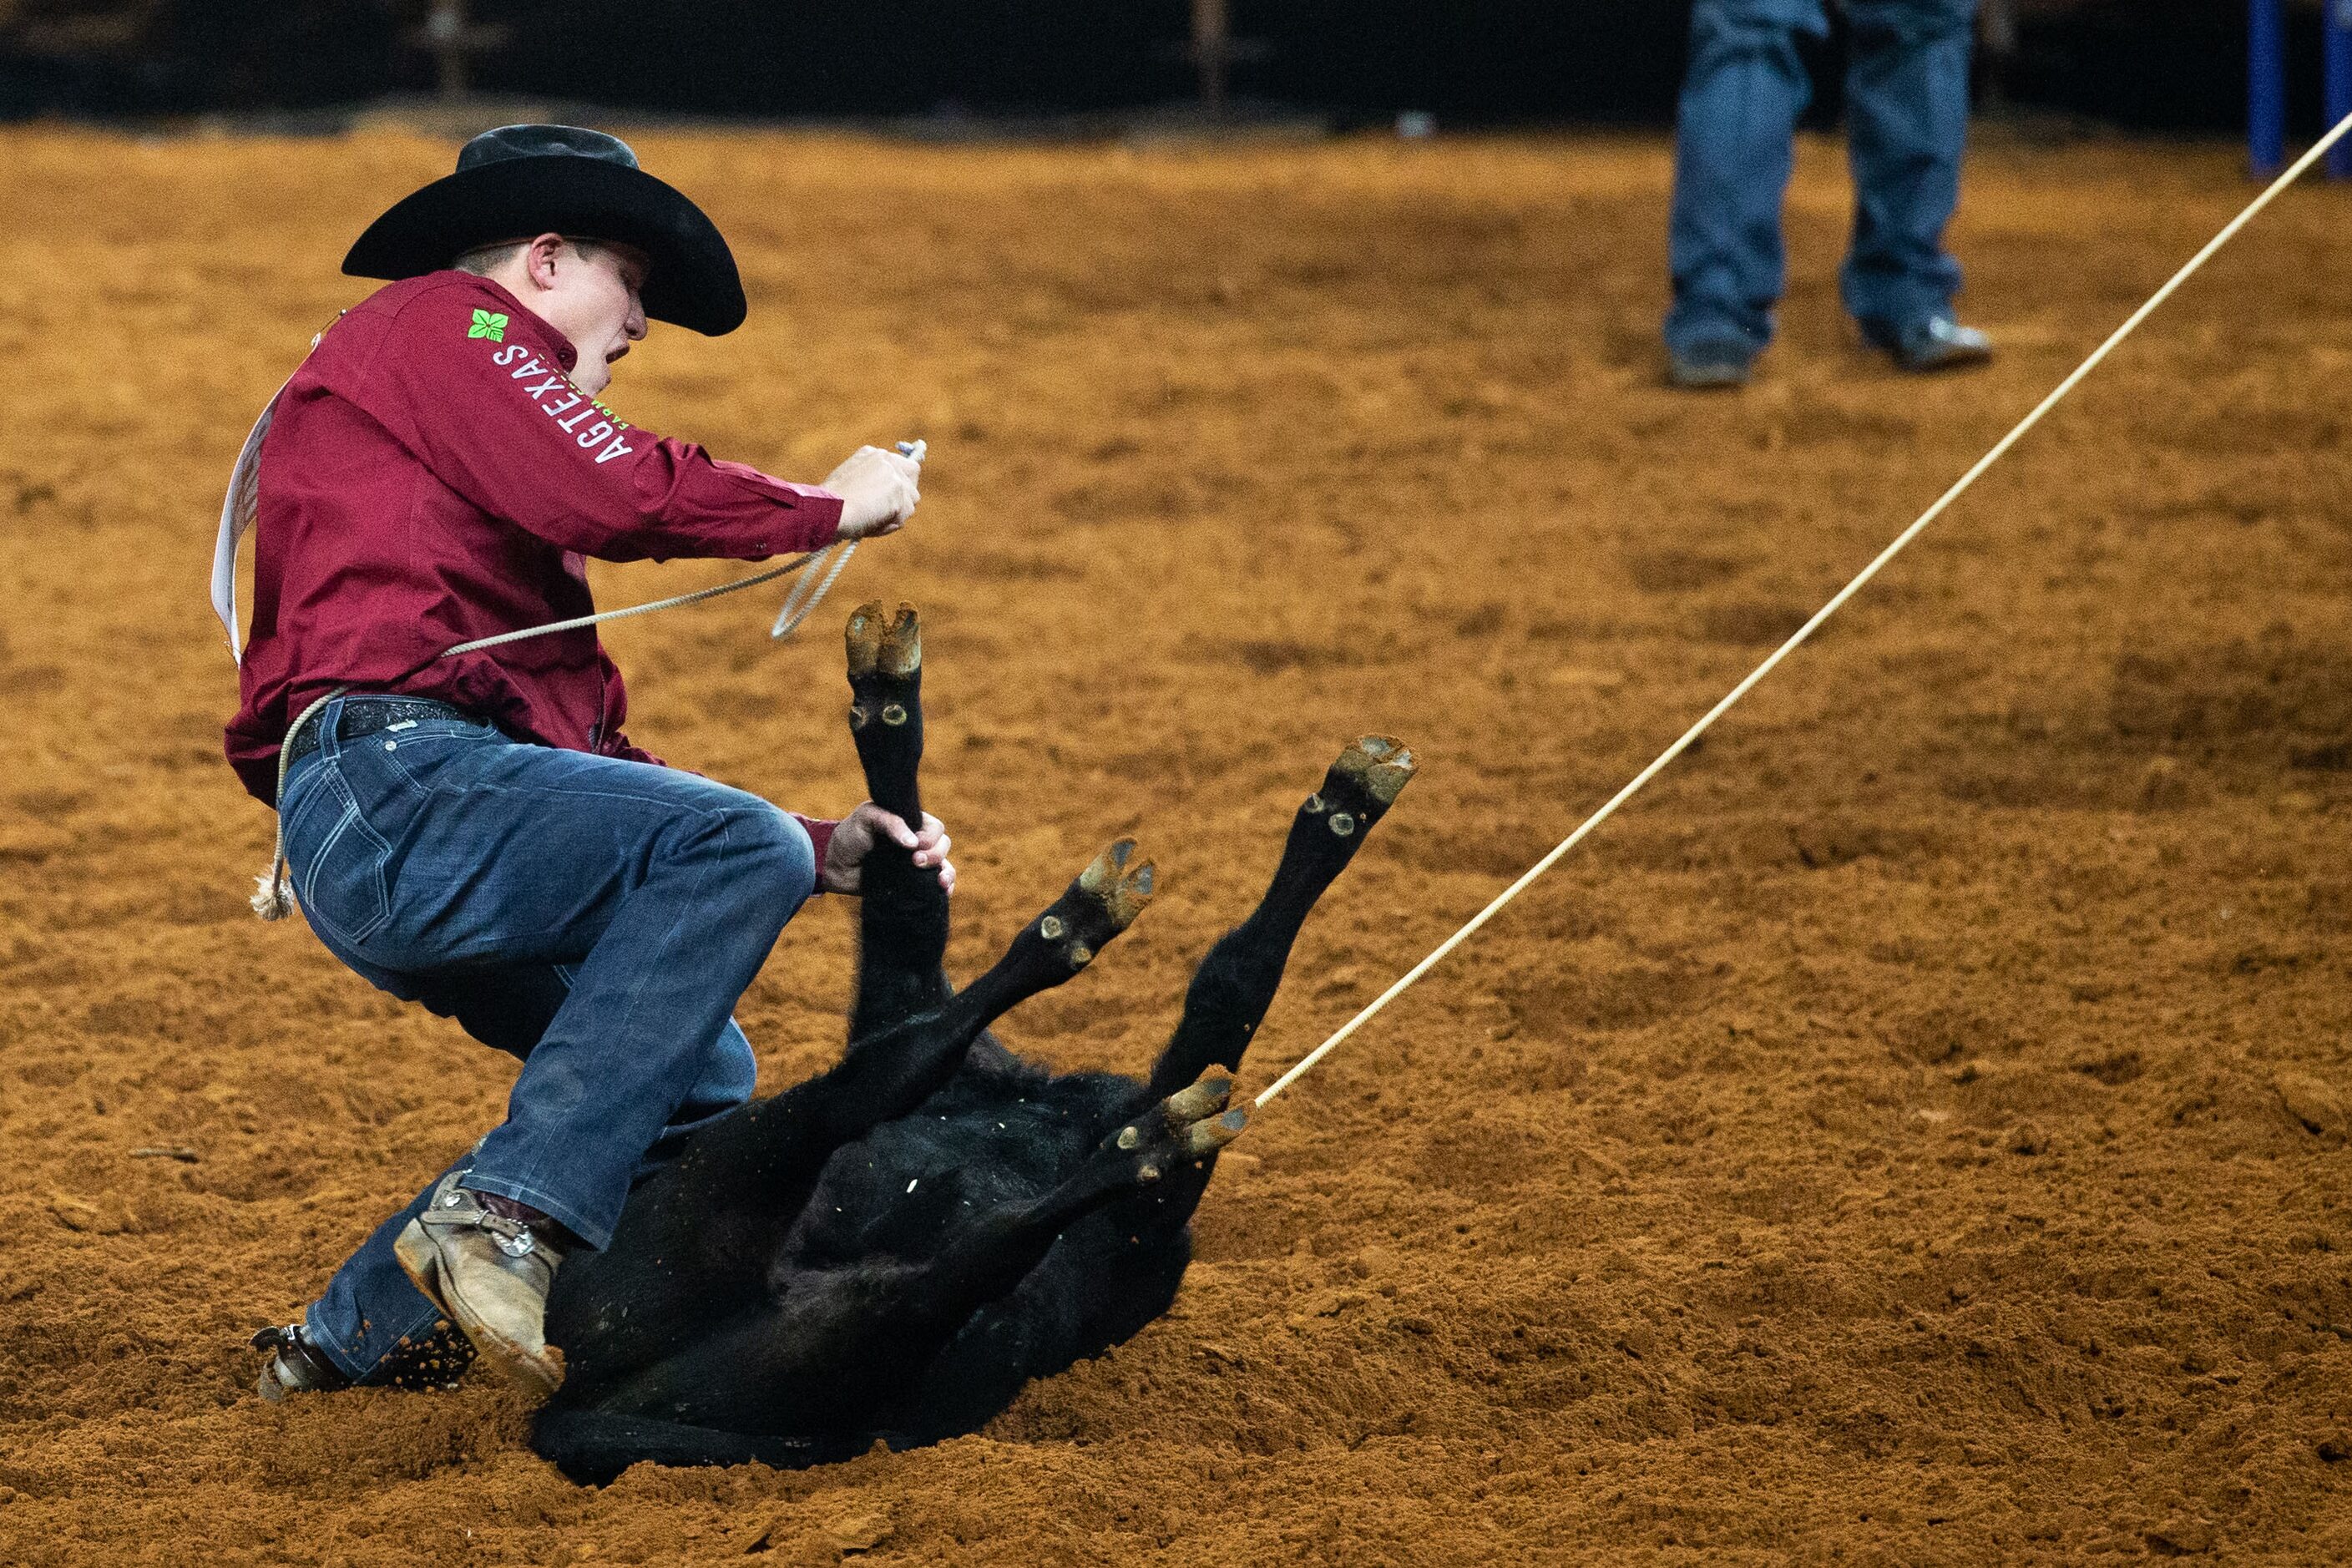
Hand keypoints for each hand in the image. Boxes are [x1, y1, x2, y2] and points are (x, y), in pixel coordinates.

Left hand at [821, 803, 953, 894]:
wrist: (834, 865)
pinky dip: (945, 888)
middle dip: (935, 855)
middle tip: (915, 862)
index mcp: (910, 823)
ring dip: (946, 872)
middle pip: (943, 846)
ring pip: (945, 865)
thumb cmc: (849, 836)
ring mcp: (915, 864)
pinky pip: (935, 886)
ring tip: (939, 881)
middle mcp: (917, 842)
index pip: (935, 828)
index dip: (930, 837)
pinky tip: (943, 892)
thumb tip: (913, 843)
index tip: (915, 846)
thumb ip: (891, 823)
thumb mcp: (867, 818)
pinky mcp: (911, 883)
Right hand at [823, 445, 921, 539]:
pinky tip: (870, 523)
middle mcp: (886, 459)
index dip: (904, 482)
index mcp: (873, 454)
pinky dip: (889, 526)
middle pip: (912, 482)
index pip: (904, 465)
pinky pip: (903, 518)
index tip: (901, 495)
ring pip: (910, 503)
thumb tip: (888, 499)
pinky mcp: (899, 492)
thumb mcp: (849, 483)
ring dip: (893, 516)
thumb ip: (871, 482)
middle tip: (884, 513)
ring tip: (869, 518)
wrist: (826, 508)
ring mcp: (894, 475)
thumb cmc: (830, 503)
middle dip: (903, 501)